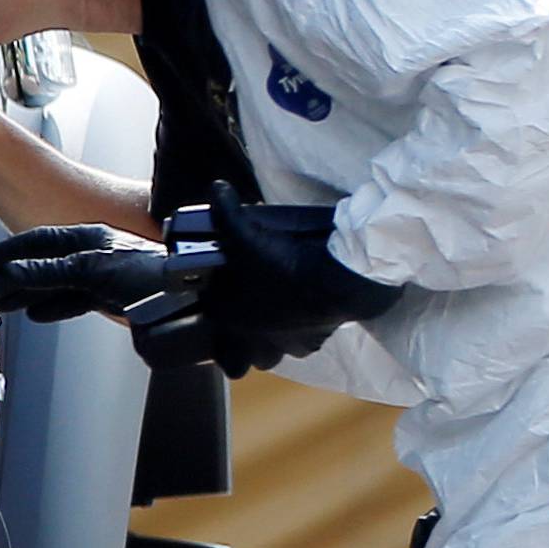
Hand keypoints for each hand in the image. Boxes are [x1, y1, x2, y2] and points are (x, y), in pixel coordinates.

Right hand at [0, 224, 169, 321]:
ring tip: (2, 306)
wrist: (195, 298)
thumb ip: (54, 271)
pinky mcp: (113, 298)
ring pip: (56, 285)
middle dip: (12, 278)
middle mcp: (94, 254)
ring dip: (27, 295)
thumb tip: (15, 272)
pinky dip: (53, 307)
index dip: (8, 253)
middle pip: (44, 264)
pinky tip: (37, 314)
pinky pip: (74, 301)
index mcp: (89, 237)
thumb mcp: (95, 271)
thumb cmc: (153, 275)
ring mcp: (103, 276)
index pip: (38, 242)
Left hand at [131, 182, 402, 375]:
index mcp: (231, 322)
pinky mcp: (314, 344)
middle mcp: (256, 343)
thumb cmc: (283, 263)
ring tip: (274, 315)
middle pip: (239, 358)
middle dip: (239, 343)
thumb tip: (216, 189)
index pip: (213, 338)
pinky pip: (300, 344)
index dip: (215, 321)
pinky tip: (302, 310)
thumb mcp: (248, 232)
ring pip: (271, 354)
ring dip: (269, 339)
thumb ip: (226, 211)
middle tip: (243, 318)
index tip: (219, 305)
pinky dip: (299, 331)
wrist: (336, 280)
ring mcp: (286, 346)